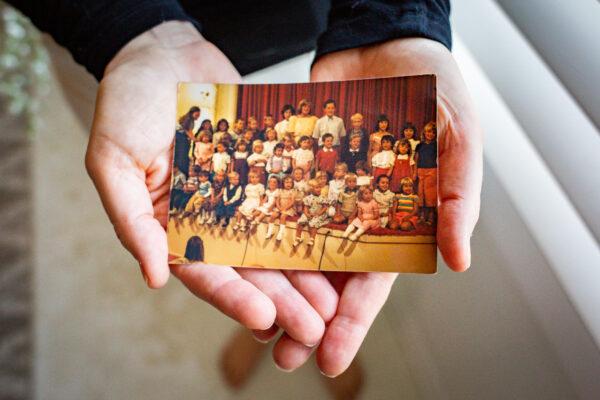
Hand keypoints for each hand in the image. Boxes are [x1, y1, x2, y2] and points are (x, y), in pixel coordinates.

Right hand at [85, 22, 338, 346]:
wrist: (164, 52)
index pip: (204, 273)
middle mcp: (211, 217)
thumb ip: (131, 220)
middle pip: (249, 268)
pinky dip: (313, 222)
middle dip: (280, 299)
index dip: (233, 299)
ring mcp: (242, 195)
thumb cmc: (126, 102)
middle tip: (313, 327)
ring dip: (303, 274)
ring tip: (333, 302)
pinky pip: (292, 198)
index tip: (265, 319)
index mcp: (172, 225)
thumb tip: (153, 278)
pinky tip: (339, 243)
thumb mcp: (113, 162)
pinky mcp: (266, 169)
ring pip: (277, 242)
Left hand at [253, 38, 480, 375]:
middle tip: (285, 356)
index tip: (333, 359)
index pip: (374, 281)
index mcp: (396, 219)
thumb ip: (456, 196)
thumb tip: (459, 261)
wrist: (385, 41)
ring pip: (294, 247)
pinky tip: (233, 257)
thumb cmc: (434, 88)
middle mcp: (353, 214)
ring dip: (276, 286)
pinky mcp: (292, 167)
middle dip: (308, 319)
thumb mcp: (458, 137)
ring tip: (254, 323)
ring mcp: (319, 192)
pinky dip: (255, 229)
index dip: (355, 322)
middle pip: (328, 277)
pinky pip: (271, 201)